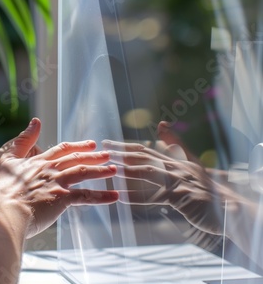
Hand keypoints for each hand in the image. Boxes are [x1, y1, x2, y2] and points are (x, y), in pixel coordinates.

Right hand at [0, 118, 118, 237]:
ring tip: (114, 170)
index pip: (61, 150)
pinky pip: (86, 196)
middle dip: (94, 156)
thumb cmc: (2, 190)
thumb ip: (23, 140)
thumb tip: (35, 121)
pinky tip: (114, 196)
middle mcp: (50, 170)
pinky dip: (102, 196)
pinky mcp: (62, 199)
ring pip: (83, 173)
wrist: (4, 210)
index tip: (90, 145)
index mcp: (38, 161)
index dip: (77, 146)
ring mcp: (57, 183)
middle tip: (108, 154)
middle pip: (76, 159)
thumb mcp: (8, 159)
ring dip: (100, 171)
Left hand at [101, 123, 236, 235]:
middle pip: (144, 156)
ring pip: (148, 172)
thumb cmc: (208, 191)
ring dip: (128, 169)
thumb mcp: (193, 167)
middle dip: (122, 151)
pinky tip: (122, 198)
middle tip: (103, 148)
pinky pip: (155, 197)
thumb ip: (177, 147)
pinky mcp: (182, 197)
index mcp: (177, 161)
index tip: (108, 142)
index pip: (147, 150)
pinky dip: (137, 198)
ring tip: (110, 168)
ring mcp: (180, 181)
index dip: (126, 145)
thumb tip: (161, 125)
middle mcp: (177, 167)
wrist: (231, 209)